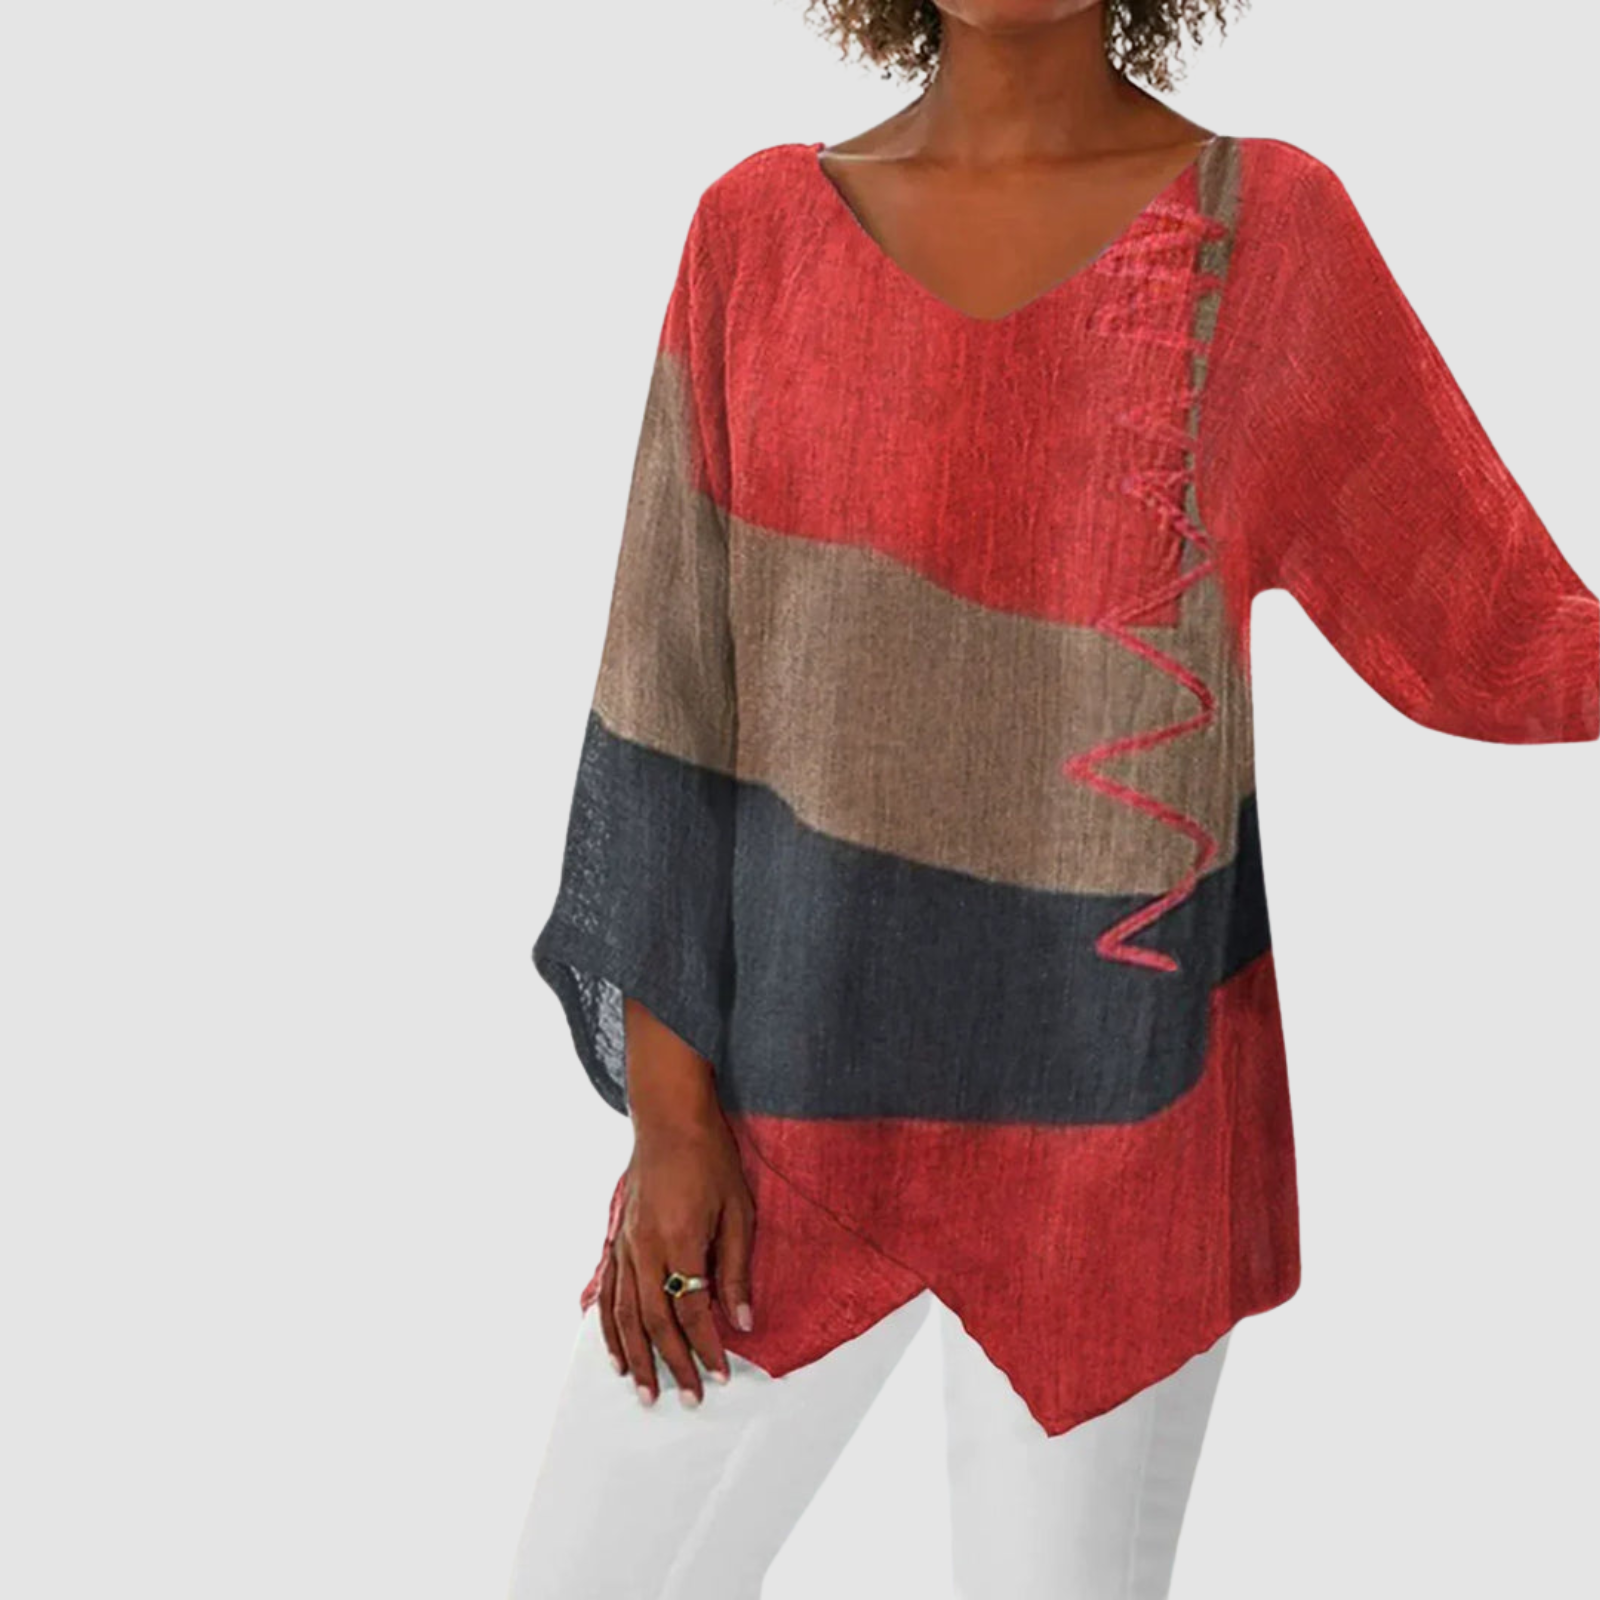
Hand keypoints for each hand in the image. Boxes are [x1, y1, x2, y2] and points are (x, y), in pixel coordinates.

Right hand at [598, 1113, 755, 1406]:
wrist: (669, 1119)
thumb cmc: (711, 1160)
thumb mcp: (737, 1210)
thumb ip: (736, 1269)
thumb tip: (743, 1322)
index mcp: (679, 1240)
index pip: (691, 1310)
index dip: (706, 1348)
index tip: (720, 1376)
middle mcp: (644, 1248)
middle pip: (654, 1321)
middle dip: (671, 1364)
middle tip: (687, 1399)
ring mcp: (624, 1245)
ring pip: (623, 1315)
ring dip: (635, 1357)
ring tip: (645, 1393)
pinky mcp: (615, 1239)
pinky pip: (607, 1293)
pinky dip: (608, 1328)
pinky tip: (615, 1354)